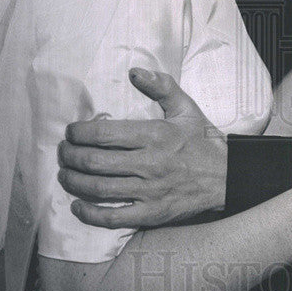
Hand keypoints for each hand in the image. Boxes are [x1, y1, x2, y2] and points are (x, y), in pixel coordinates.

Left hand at [58, 69, 226, 227]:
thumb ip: (162, 87)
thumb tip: (135, 72)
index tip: (71, 132)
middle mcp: (150, 163)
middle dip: (70, 156)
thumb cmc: (203, 141)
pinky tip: (77, 206)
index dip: (79, 133)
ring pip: (99, 189)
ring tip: (65, 174)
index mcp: (156, 135)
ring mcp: (150, 191)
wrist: (228, 177)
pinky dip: (90, 213)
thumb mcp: (186, 108)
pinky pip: (113, 218)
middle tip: (63, 152)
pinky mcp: (152, 213)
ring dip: (73, 182)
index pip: (104, 134)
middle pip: (95, 162)